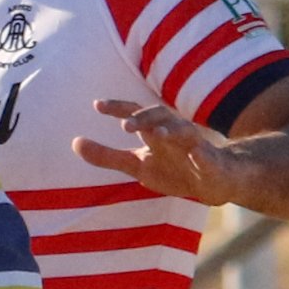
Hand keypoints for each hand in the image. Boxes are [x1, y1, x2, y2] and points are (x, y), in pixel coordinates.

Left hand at [74, 100, 240, 204]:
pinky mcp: (212, 165)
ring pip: (185, 132)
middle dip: (144, 118)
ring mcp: (195, 146)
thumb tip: (74, 142)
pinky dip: (203, 156)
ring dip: (171, 131)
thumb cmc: (174, 169)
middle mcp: (175, 132)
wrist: (214, 183)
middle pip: (160, 117)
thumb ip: (106, 156)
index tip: (97, 105)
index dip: (118, 108)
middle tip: (125, 125)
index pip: (136, 113)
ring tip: (156, 134)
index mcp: (155, 131)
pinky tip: (196, 155)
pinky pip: (209, 158)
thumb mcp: (136, 165)